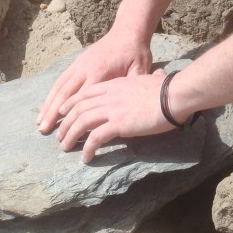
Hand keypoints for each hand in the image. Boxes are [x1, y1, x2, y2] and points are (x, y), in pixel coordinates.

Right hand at [37, 30, 152, 132]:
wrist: (127, 32)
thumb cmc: (135, 53)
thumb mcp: (140, 69)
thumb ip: (132, 86)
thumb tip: (130, 104)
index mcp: (100, 72)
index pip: (81, 96)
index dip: (71, 113)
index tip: (63, 129)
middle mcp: (85, 68)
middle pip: (65, 93)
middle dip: (53, 112)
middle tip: (43, 130)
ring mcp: (79, 65)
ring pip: (59, 87)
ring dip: (48, 104)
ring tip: (39, 122)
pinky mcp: (77, 63)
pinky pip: (61, 80)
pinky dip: (53, 94)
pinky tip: (47, 105)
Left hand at [55, 70, 174, 162]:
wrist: (173, 95)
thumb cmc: (167, 89)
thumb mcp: (150, 79)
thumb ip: (146, 79)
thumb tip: (158, 75)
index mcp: (115, 85)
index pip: (85, 93)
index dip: (71, 103)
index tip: (63, 111)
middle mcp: (108, 96)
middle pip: (78, 108)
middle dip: (65, 122)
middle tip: (59, 134)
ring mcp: (112, 110)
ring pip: (81, 122)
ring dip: (70, 135)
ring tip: (65, 147)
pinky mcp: (118, 125)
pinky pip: (95, 138)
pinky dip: (87, 148)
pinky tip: (86, 158)